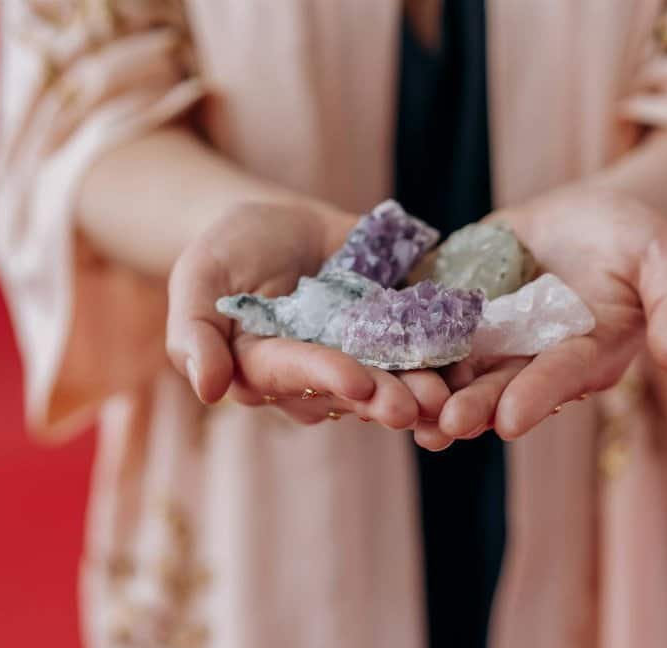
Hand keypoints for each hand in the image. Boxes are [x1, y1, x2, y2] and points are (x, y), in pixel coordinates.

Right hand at [166, 201, 449, 428]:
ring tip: (448, 397)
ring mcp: (357, 360)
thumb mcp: (199, 277)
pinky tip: (472, 366)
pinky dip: (445, 361)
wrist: (279, 224)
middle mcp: (314, 376)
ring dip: (420, 392)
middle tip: (419, 405)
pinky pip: (420, 352)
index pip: (295, 373)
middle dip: (385, 398)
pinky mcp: (391, 340)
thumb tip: (207, 389)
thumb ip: (194, 333)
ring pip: (391, 383)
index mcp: (264, 367)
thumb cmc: (228, 251)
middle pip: (350, 391)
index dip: (326, 376)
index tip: (358, 383)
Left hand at [419, 186, 666, 446]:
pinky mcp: (459, 314)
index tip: (510, 419)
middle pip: (501, 388)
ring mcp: (493, 340)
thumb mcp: (666, 257)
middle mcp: (534, 359)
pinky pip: (428, 333)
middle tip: (442, 426)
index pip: (560, 377)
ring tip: (400, 415)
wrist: (587, 216)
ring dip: (431, 396)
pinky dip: (403, 348)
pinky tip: (372, 360)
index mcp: (586, 354)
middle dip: (473, 408)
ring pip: (458, 374)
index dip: (536, 397)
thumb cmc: (636, 239)